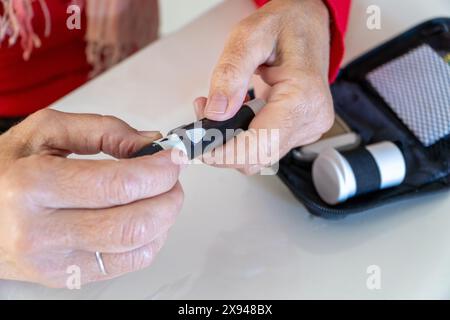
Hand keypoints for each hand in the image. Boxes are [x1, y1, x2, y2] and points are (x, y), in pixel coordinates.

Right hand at [0, 109, 183, 286]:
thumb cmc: (6, 172)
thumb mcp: (45, 131)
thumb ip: (103, 129)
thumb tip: (149, 142)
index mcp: (33, 187)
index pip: (118, 185)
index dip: (159, 170)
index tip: (173, 157)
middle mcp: (42, 232)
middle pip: (134, 224)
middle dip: (169, 196)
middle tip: (171, 176)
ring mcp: (56, 263)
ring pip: (137, 249)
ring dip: (164, 218)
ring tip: (158, 195)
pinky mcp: (68, 278)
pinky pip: (129, 264)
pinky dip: (151, 239)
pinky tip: (144, 218)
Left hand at [194, 0, 333, 174]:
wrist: (307, 24)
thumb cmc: (286, 25)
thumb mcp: (249, 37)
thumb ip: (230, 74)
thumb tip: (216, 112)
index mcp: (303, 97)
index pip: (259, 145)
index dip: (224, 153)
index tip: (199, 148)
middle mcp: (311, 118)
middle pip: (257, 157)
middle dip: (224, 145)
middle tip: (204, 118)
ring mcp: (309, 127)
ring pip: (260, 155)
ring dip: (233, 139)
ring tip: (223, 107)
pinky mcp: (303, 130)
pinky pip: (267, 146)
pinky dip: (246, 135)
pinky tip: (240, 112)